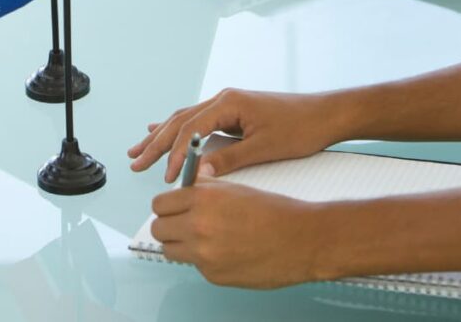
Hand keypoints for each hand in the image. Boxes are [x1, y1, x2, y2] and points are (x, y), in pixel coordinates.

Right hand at [128, 88, 344, 182]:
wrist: (326, 114)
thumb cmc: (300, 128)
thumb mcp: (264, 148)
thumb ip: (228, 159)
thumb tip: (198, 173)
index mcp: (229, 103)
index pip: (190, 129)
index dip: (174, 154)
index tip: (165, 175)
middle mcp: (224, 99)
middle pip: (180, 121)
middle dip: (156, 143)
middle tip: (134, 161)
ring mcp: (228, 104)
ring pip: (185, 119)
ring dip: (162, 136)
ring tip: (139, 150)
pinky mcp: (233, 112)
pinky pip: (198, 120)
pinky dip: (179, 130)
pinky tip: (163, 131)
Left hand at [151, 181, 324, 287]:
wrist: (301, 239)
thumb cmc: (274, 212)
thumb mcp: (234, 188)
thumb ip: (204, 187)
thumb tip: (185, 185)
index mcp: (202, 198)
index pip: (160, 204)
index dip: (167, 205)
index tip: (173, 208)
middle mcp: (198, 225)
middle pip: (159, 228)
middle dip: (169, 225)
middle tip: (183, 223)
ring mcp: (204, 254)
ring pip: (170, 250)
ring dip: (180, 244)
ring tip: (202, 238)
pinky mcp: (213, 275)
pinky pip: (194, 265)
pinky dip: (203, 260)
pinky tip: (225, 251)